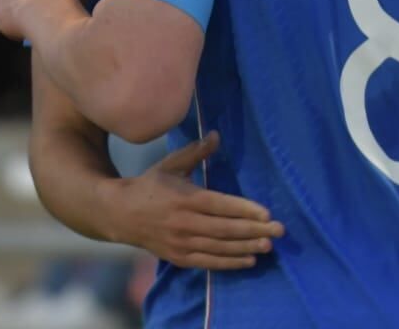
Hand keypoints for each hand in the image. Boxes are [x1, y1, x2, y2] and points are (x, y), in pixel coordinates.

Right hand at [108, 131, 284, 269]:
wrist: (119, 215)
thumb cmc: (150, 185)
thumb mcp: (171, 165)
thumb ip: (196, 152)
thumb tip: (217, 134)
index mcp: (185, 199)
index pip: (221, 205)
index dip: (245, 210)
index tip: (267, 214)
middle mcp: (185, 223)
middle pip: (225, 229)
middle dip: (255, 231)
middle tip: (279, 231)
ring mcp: (181, 243)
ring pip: (220, 248)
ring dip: (247, 248)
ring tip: (269, 246)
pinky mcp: (179, 257)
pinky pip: (209, 263)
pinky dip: (230, 263)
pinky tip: (249, 260)